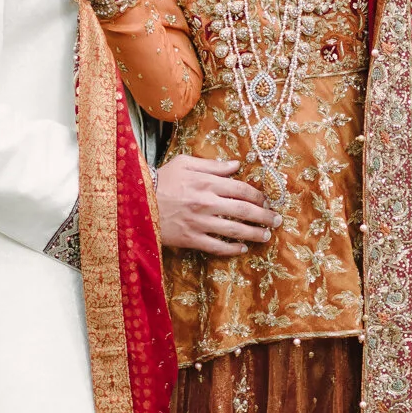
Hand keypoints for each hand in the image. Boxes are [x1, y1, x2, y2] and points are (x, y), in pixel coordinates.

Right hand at [155, 155, 281, 255]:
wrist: (135, 200)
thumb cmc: (161, 179)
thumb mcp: (185, 163)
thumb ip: (212, 165)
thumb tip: (236, 165)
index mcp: (207, 183)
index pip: (242, 189)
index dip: (259, 196)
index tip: (268, 201)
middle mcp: (206, 203)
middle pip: (244, 211)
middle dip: (264, 217)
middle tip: (277, 221)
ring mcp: (199, 223)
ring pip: (234, 230)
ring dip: (254, 234)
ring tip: (266, 236)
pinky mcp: (190, 239)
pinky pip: (216, 247)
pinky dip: (231, 249)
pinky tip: (242, 249)